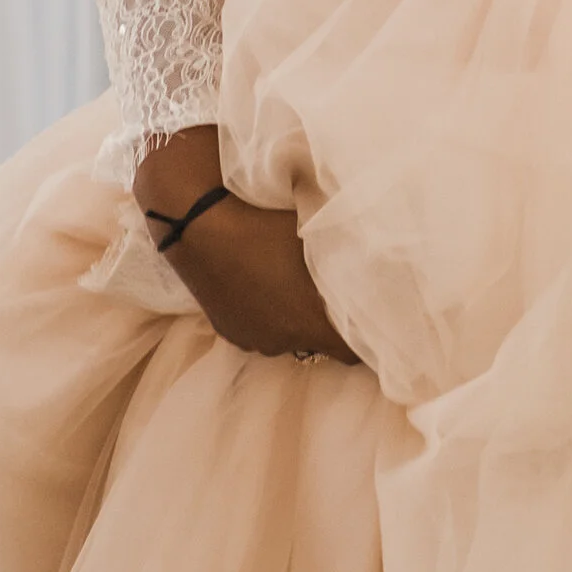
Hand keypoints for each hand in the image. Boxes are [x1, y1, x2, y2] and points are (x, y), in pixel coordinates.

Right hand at [134, 126, 358, 363]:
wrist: (194, 219)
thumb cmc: (263, 220)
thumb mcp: (315, 232)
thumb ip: (346, 255)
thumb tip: (374, 263)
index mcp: (310, 322)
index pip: (356, 352)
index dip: (368, 335)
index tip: (377, 317)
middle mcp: (282, 341)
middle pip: (322, 344)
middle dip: (332, 324)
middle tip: (339, 293)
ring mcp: (252, 339)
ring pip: (288, 337)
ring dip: (296, 319)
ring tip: (296, 284)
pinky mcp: (228, 330)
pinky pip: (261, 329)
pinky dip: (269, 314)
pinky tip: (266, 285)